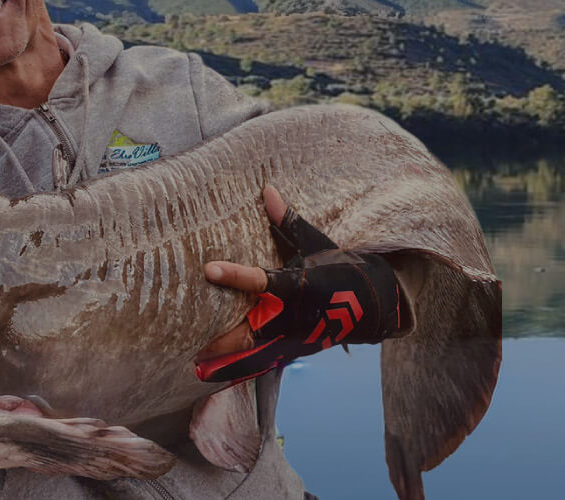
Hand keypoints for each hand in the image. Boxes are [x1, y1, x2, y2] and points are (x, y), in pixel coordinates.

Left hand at [194, 187, 407, 382]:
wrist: (375, 306)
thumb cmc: (342, 269)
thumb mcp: (317, 243)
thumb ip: (288, 222)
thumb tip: (267, 189)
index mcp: (299, 286)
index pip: (261, 281)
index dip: (235, 276)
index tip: (209, 269)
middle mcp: (293, 316)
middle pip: (251, 330)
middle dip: (222, 337)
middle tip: (189, 339)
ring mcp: (293, 338)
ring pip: (253, 353)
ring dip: (224, 361)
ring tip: (194, 365)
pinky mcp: (293, 351)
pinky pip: (260, 363)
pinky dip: (238, 371)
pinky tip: (212, 376)